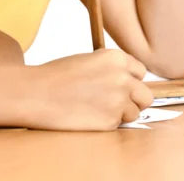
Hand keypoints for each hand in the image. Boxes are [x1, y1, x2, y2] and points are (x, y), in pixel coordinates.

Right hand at [26, 49, 152, 130]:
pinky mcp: (110, 121)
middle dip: (134, 99)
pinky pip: (118, 124)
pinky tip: (89, 114)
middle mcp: (123, 78)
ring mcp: (118, 101)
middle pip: (145, 95)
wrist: (38, 92)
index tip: (120, 83)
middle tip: (116, 100)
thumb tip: (129, 80)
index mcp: (117, 58)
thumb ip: (112, 68)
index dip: (130, 79)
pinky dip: (107, 122)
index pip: (140, 72)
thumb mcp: (89, 59)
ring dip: (121, 113)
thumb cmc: (58, 75)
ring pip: (134, 113)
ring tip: (98, 107)